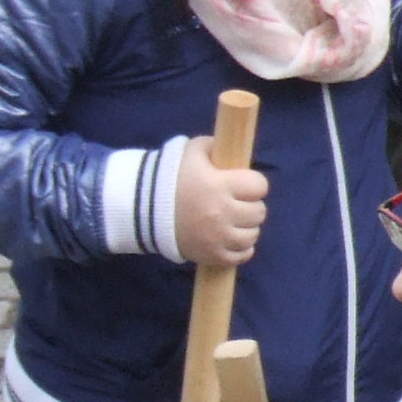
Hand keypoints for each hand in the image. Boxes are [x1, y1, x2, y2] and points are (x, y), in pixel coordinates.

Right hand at [173, 148, 268, 266]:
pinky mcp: (212, 255)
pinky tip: (229, 238)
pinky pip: (243, 255)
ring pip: (253, 235)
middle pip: (259, 212)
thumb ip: (212, 146)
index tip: (243, 185)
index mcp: (219, 185)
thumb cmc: (168, 178)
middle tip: (235, 203)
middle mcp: (221, 213)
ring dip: (246, 227)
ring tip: (231, 221)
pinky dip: (240, 248)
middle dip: (250, 206)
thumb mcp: (189, 153)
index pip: (259, 186)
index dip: (253, 184)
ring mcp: (218, 237)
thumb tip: (230, 146)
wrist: (141, 210)